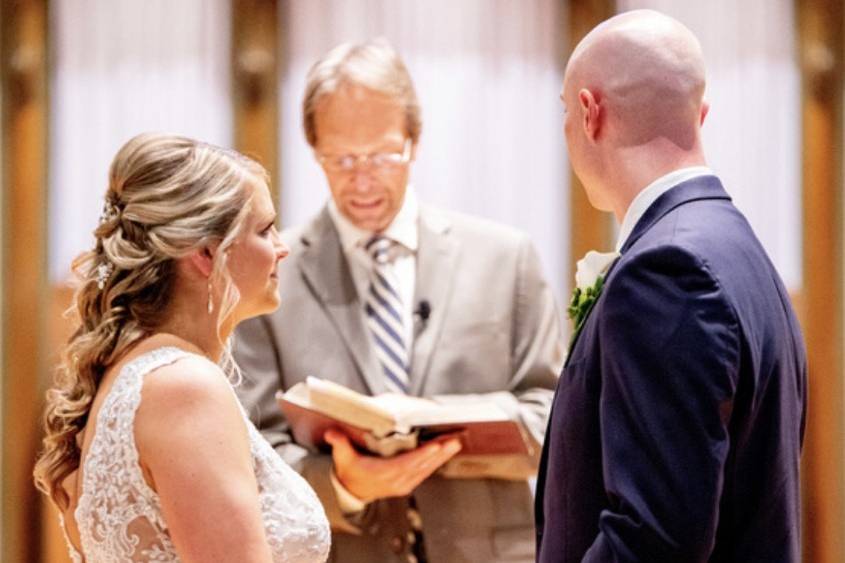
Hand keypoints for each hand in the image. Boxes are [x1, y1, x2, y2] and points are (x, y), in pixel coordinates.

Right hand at [324, 429, 461, 502]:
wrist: (352, 490)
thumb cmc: (349, 471)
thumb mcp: (342, 457)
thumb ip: (339, 444)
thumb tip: (332, 433)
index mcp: (382, 474)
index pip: (405, 465)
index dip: (421, 456)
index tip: (434, 447)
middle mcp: (396, 481)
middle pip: (421, 466)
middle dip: (439, 454)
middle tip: (454, 441)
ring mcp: (404, 483)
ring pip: (426, 470)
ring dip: (442, 457)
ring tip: (455, 443)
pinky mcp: (408, 483)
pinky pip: (425, 472)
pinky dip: (436, 462)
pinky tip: (446, 451)